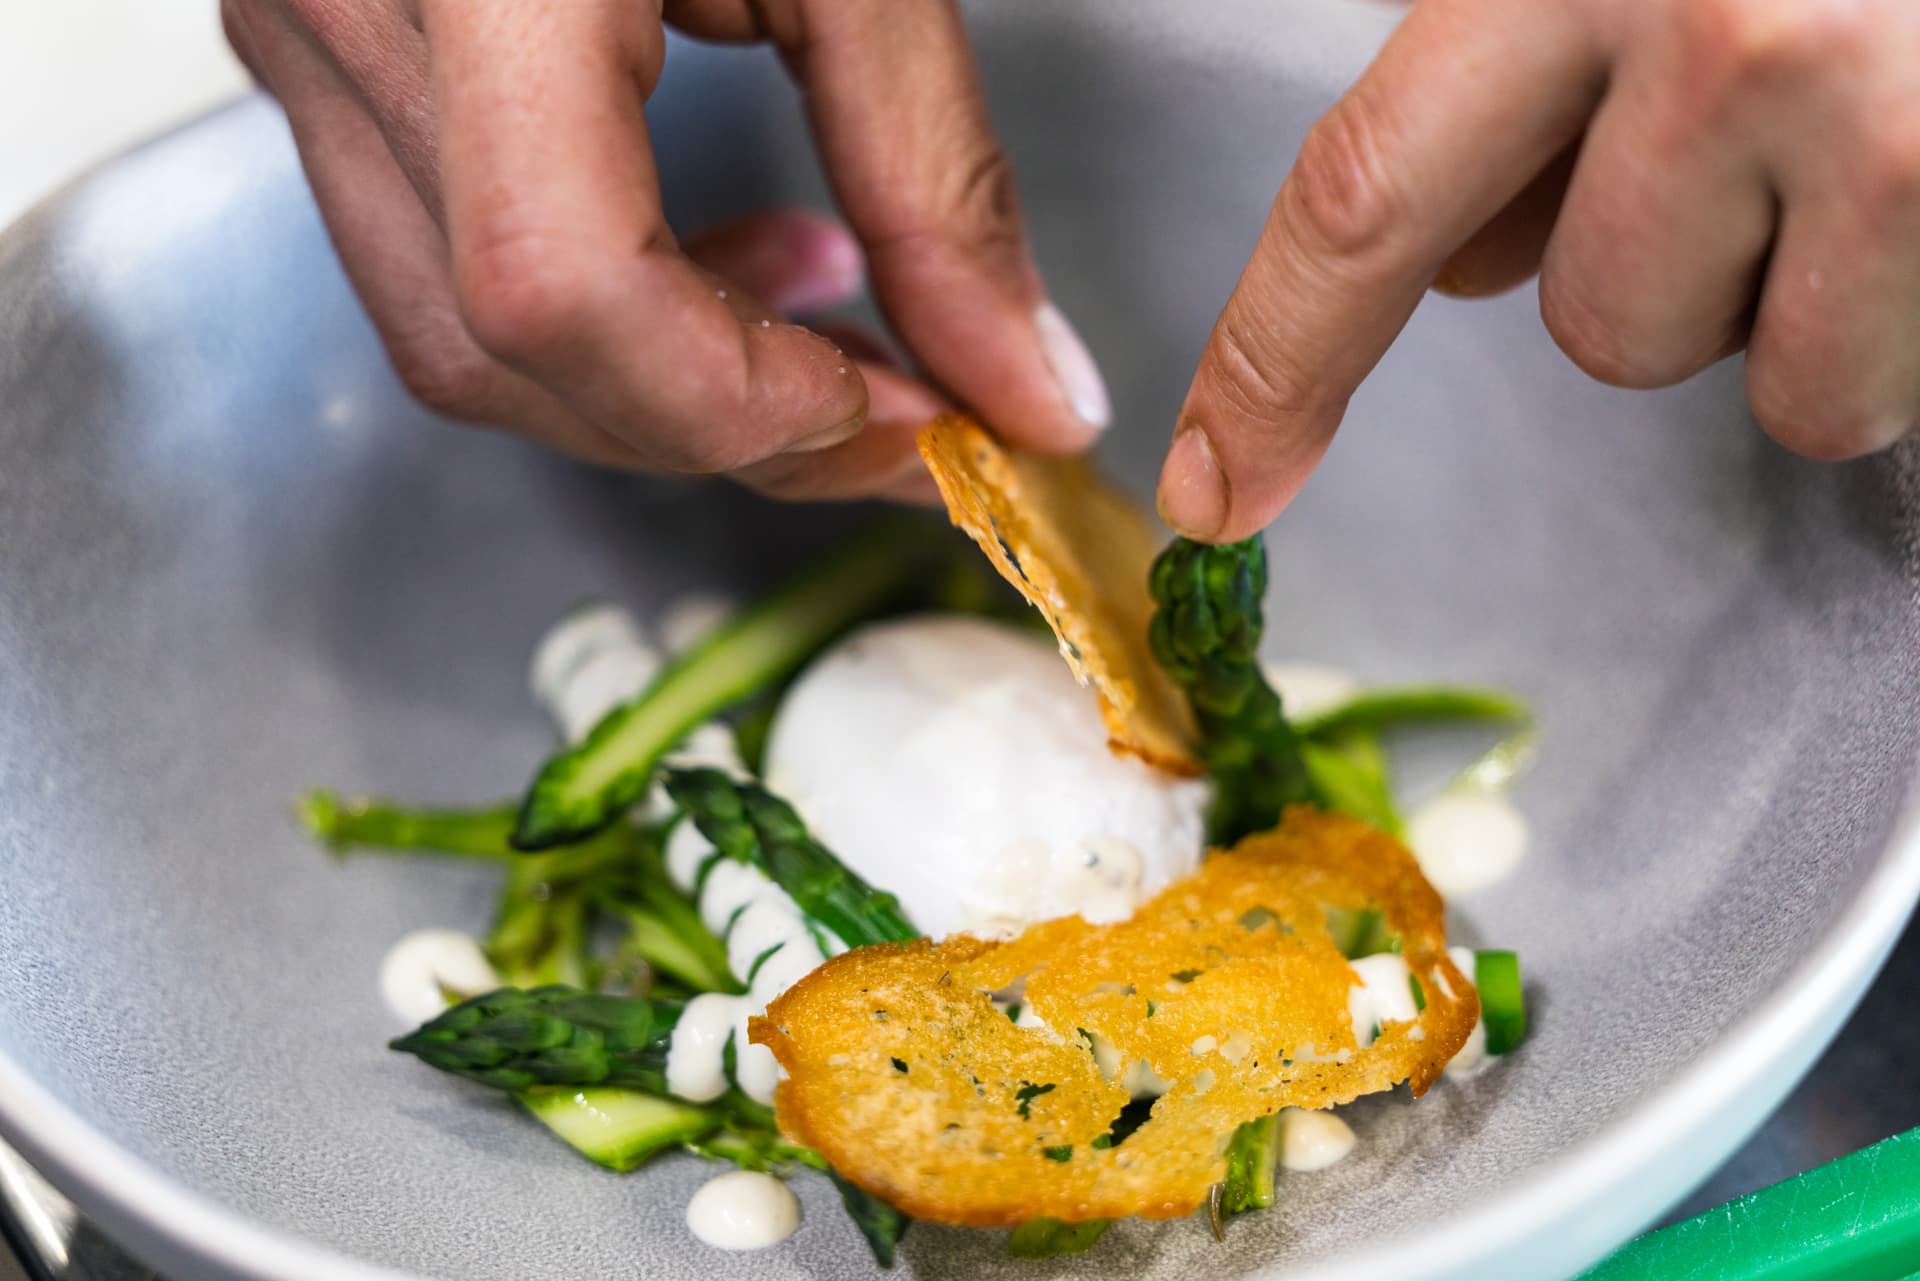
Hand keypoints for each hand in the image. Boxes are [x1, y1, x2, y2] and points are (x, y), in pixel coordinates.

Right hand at [222, 0, 1110, 501]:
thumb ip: (939, 178)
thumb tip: (1018, 380)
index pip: (562, 283)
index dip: (738, 401)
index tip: (894, 413)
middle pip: (510, 350)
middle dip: (731, 426)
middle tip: (901, 406)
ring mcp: (310, 31)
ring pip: (461, 343)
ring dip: (665, 387)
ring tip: (825, 316)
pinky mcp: (327, 48)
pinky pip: (439, 266)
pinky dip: (602, 321)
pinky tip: (721, 264)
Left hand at [1157, 0, 1919, 540]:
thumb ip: (1537, 67)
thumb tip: (1473, 260)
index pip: (1363, 195)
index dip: (1274, 361)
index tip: (1214, 487)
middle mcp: (1722, 26)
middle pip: (1601, 325)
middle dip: (1670, 268)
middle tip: (1782, 123)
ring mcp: (1882, 121)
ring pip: (1764, 375)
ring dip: (1811, 294)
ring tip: (1895, 128)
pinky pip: (1885, 381)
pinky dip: (1908, 314)